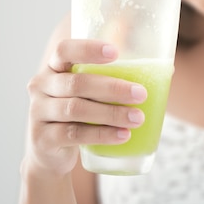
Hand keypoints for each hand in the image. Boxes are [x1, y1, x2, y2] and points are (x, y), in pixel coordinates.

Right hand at [23, 39, 146, 176]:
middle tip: (140, 93)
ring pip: (76, 109)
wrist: (49, 154)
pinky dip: (102, 134)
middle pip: (77, 83)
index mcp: (52, 68)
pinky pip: (74, 134)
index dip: (88, 49)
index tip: (115, 52)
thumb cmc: (76, 114)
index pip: (64, 50)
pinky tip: (123, 135)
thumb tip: (164, 68)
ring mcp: (38, 113)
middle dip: (112, 87)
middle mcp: (41, 87)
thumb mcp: (86, 92)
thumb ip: (111, 76)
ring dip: (111, 113)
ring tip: (137, 118)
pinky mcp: (43, 138)